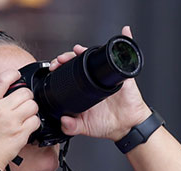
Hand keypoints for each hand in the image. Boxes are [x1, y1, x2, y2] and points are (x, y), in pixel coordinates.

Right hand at [0, 70, 39, 169]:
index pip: (2, 80)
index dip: (13, 74)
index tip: (17, 74)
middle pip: (24, 93)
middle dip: (27, 97)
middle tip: (24, 103)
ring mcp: (11, 122)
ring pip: (32, 105)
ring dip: (32, 110)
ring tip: (25, 116)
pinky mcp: (20, 134)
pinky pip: (36, 121)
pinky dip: (34, 123)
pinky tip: (27, 127)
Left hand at [50, 26, 150, 140]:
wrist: (126, 127)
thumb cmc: (106, 125)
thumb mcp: (85, 127)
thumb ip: (72, 127)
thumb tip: (63, 121)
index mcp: (84, 90)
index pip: (69, 74)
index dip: (61, 68)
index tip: (54, 67)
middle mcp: (93, 81)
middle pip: (79, 62)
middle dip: (67, 57)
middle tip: (60, 60)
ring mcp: (107, 76)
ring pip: (96, 57)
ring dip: (86, 50)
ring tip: (77, 49)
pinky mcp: (122, 75)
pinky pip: (125, 56)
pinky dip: (126, 40)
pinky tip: (125, 31)